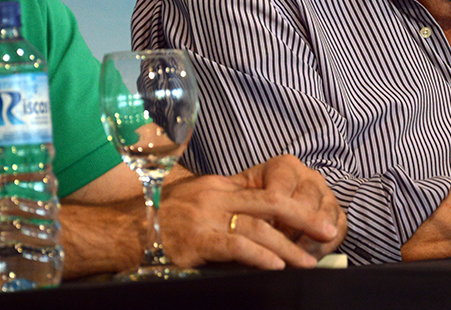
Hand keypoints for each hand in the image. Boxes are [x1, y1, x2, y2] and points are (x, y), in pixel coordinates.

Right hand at [158, 155, 344, 269]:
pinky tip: (275, 265)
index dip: (295, 205)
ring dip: (287, 246)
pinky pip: (234, 246)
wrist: (123, 230)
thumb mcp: (197, 201)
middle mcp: (217, 196)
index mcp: (221, 185)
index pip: (267, 192)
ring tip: (307, 261)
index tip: (317, 218)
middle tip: (328, 231)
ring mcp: (206, 217)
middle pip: (271, 202)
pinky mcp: (196, 240)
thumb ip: (228, 205)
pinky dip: (259, 255)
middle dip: (304, 217)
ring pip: (258, 228)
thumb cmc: (161, 219)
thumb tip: (263, 221)